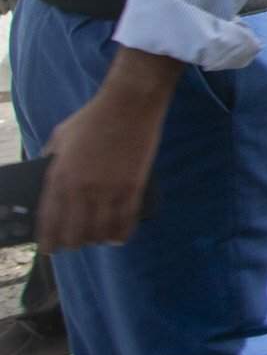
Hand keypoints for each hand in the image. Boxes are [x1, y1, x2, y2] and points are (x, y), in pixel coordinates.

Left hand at [37, 53, 178, 252]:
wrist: (128, 105)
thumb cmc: (92, 118)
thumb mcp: (59, 136)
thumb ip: (51, 159)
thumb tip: (46, 174)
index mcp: (59, 176)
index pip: (49, 220)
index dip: (49, 240)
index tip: (50, 249)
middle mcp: (81, 188)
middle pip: (75, 232)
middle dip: (73, 243)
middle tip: (76, 243)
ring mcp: (108, 189)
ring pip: (100, 231)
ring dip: (97, 239)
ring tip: (97, 238)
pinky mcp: (132, 187)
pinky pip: (126, 220)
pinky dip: (120, 233)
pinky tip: (117, 236)